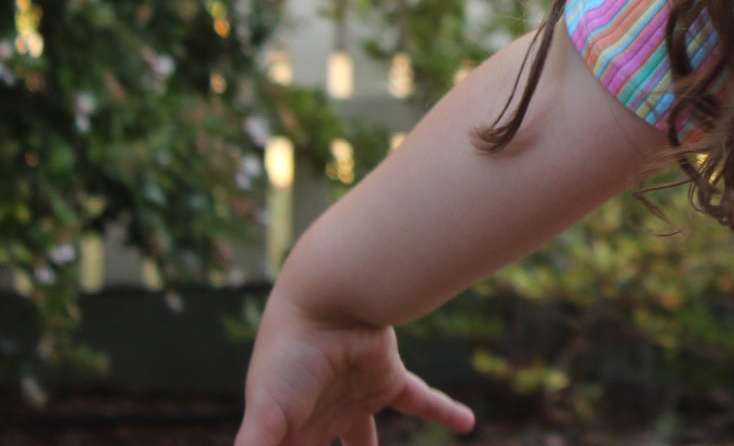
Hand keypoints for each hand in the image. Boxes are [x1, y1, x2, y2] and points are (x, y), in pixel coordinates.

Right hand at [234, 293, 475, 445]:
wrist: (323, 301)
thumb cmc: (286, 356)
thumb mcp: (264, 413)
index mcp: (288, 432)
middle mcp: (322, 418)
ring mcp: (356, 399)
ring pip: (368, 440)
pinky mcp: (388, 380)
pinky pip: (421, 400)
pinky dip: (444, 411)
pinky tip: (468, 423)